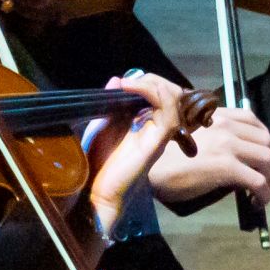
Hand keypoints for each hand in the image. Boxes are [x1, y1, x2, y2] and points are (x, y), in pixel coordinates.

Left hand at [85, 71, 192, 228]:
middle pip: (172, 94)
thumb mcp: (102, 124)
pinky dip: (153, 95)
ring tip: (133, 84)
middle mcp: (156, 127)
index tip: (125, 81)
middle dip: (154, 80)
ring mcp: (159, 135)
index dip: (148, 81)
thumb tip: (117, 79)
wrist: (95, 190)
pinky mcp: (156, 143)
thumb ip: (111, 102)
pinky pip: (168, 114)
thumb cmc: (98, 162)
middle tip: (131, 81)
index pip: (161, 94)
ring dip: (155, 84)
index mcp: (145, 122)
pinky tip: (132, 90)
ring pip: (174, 100)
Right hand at [155, 103, 269, 211]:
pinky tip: (257, 202)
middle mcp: (225, 126)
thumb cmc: (160, 155)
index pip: (251, 119)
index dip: (261, 138)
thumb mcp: (188, 134)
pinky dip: (264, 193)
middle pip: (265, 140)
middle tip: (264, 177)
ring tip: (263, 192)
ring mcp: (228, 145)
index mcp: (215, 116)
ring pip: (267, 159)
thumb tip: (230, 154)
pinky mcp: (227, 167)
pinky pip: (258, 181)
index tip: (259, 153)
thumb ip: (211, 136)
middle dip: (269, 161)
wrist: (147, 167)